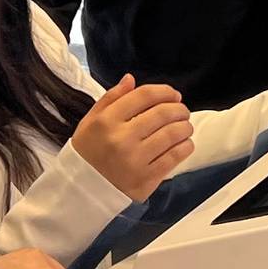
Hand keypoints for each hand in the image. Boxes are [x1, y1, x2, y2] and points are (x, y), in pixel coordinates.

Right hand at [72, 76, 192, 201]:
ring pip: (173, 134)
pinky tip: (184, 143)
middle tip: (182, 111)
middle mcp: (121, 139)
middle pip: (163, 113)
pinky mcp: (146, 179)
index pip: (144, 96)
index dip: (164, 91)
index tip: (173, 94)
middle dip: (179, 108)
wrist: (82, 190)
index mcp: (106, 121)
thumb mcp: (90, 121)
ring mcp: (135, 160)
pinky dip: (185, 146)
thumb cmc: (88, 152)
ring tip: (185, 126)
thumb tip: (131, 79)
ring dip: (185, 127)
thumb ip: (111, 98)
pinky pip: (174, 157)